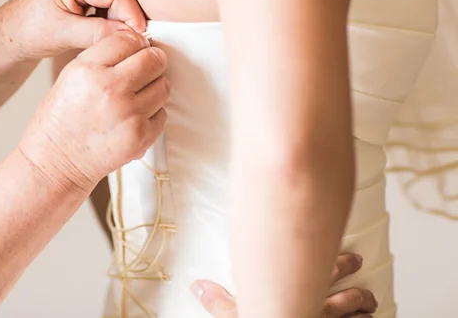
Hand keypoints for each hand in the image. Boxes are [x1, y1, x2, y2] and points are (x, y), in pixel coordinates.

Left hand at [0, 0, 145, 59]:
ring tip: (113, 33)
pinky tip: (105, 25)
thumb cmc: (30, 33)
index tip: (140, 35)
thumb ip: (100, 33)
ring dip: (120, 11)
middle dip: (126, 12)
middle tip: (129, 37)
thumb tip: (132, 35)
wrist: (12, 32)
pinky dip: (112, 9)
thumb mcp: (65, 36)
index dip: (130, 12)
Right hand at [19, 31, 168, 190]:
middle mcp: (110, 89)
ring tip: (136, 96)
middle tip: (144, 69)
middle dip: (152, 61)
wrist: (55, 163)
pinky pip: (162, 113)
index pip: (129, 39)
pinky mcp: (140, 137)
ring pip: (163, 86)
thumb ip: (104, 56)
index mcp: (88, 69)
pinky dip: (152, 113)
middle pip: (154, 59)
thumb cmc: (61, 119)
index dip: (135, 43)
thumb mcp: (71, 75)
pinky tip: (133, 117)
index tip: (135, 50)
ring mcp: (128, 114)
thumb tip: (140, 42)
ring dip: (154, 87)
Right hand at [191, 254, 377, 317]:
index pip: (325, 273)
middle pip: (346, 297)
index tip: (356, 257)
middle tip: (367, 276)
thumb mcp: (235, 315)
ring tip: (373, 304)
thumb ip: (218, 302)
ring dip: (364, 310)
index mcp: (301, 297)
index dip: (342, 265)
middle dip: (358, 288)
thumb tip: (196, 284)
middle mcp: (320, 310)